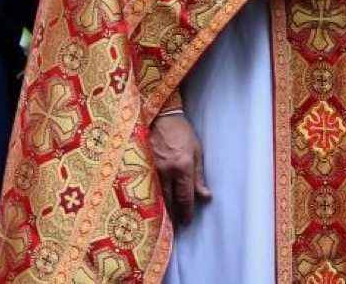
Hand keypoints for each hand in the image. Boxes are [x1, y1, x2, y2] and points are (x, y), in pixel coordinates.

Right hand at [150, 111, 210, 225]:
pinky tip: (151, 207)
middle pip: (169, 200)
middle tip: (176, 228)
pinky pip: (145, 189)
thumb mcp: (197, 151)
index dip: (187, 211)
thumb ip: (199, 175)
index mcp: (183, 167)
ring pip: (156, 197)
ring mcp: (151, 170)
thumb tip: (205, 195)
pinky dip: (149, 200)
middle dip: (173, 216)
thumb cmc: (181, 132)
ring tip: (164, 223)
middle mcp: (166, 171)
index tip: (188, 222)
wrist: (160, 117)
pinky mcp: (140, 168)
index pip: (185, 196)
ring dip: (161, 210)